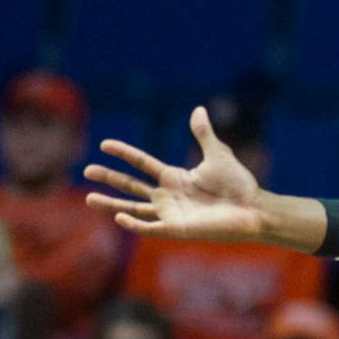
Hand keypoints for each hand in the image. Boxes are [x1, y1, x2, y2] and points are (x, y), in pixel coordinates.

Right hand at [86, 105, 265, 240]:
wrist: (252, 208)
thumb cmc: (238, 184)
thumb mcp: (218, 154)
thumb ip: (204, 134)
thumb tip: (198, 109)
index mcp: (175, 177)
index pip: (142, 164)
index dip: (124, 154)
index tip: (104, 144)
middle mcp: (168, 195)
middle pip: (131, 186)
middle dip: (109, 178)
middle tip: (86, 170)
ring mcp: (170, 213)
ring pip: (133, 208)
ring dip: (111, 204)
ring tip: (88, 198)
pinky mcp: (176, 229)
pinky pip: (150, 228)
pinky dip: (134, 224)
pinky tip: (119, 217)